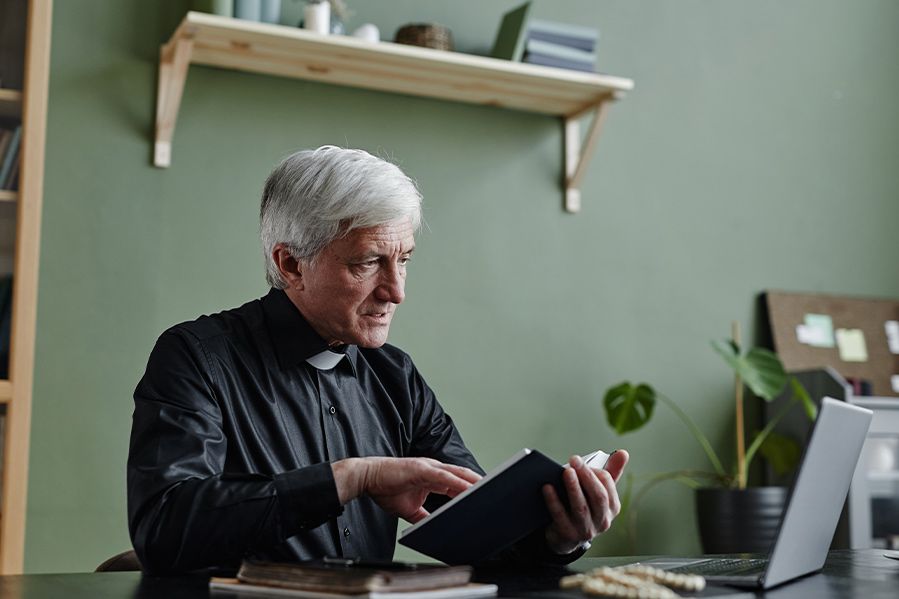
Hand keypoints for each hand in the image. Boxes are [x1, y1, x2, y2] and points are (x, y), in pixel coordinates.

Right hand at [332, 457, 480, 522]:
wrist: (367, 477)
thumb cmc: (385, 489)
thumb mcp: (410, 509)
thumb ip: (424, 516)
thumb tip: (433, 528)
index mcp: (432, 476)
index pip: (458, 482)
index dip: (472, 489)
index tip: (486, 498)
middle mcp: (433, 469)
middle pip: (463, 476)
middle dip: (479, 484)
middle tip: (497, 493)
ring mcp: (428, 467)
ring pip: (458, 474)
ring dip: (474, 482)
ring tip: (489, 491)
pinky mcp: (422, 469)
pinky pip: (445, 476)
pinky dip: (458, 482)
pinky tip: (468, 489)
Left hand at [542, 449, 628, 554]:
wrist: (566, 535)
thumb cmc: (584, 505)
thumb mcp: (597, 491)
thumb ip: (610, 472)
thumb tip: (623, 452)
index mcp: (613, 507)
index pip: (608, 485)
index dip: (595, 471)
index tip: (580, 461)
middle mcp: (603, 520)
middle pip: (598, 497)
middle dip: (587, 476)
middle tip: (575, 460)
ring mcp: (586, 530)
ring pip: (581, 507)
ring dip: (573, 488)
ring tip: (566, 472)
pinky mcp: (568, 534)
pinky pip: (560, 516)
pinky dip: (553, 501)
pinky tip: (547, 487)